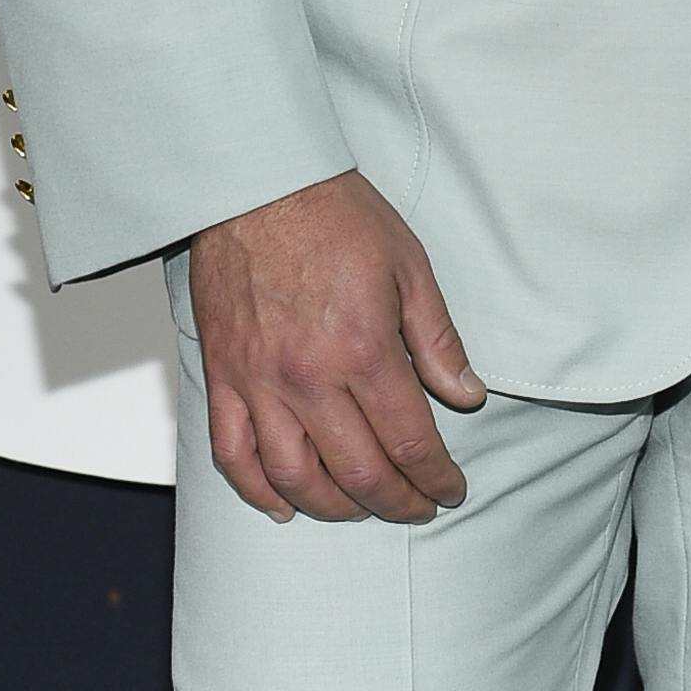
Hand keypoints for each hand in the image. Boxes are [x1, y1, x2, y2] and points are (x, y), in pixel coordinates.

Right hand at [187, 169, 484, 525]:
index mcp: (362, 349)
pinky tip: (284, 504)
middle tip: (417, 506)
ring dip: (333, 506)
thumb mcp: (409, 267)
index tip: (450, 489)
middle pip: (357, 471)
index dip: (435, 476)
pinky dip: (257, 491)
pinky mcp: (223, 378)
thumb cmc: (334, 214)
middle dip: (395, 501)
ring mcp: (260, 383)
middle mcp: (309, 378)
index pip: (408, 440)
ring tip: (361, 508)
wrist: (257, 183)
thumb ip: (437, 339)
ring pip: (294, 477)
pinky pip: (233, 454)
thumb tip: (467, 394)